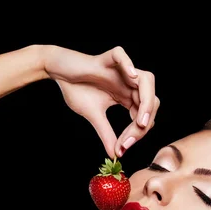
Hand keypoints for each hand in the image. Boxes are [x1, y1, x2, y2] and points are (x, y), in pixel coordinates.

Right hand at [43, 45, 159, 158]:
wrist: (59, 73)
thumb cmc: (76, 90)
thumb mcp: (94, 116)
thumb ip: (106, 133)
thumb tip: (114, 154)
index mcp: (128, 96)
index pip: (144, 115)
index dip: (137, 133)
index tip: (122, 147)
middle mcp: (129, 83)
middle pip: (152, 100)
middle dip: (145, 122)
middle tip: (130, 139)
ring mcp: (121, 69)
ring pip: (146, 80)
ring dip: (147, 100)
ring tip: (140, 119)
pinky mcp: (107, 58)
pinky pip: (122, 55)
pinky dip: (128, 64)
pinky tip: (132, 77)